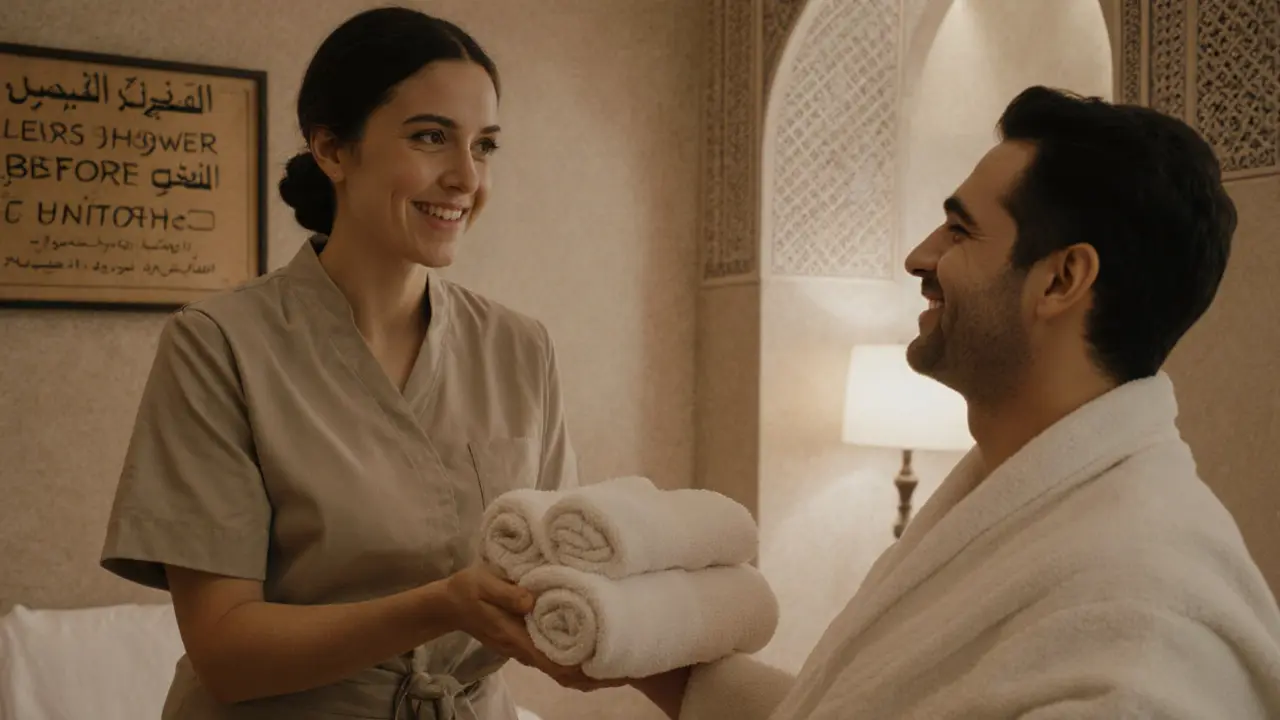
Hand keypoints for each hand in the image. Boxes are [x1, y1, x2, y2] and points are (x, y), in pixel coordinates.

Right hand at [441, 565, 625, 692]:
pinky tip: (592, 648)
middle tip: (627, 670)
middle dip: (595, 676)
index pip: (556, 666)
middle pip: (565, 673)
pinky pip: (554, 656)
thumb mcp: (482, 584)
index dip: (585, 673)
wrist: (448, 604)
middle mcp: (524, 649)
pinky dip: (575, 659)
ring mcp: (525, 648)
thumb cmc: (466, 591)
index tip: (611, 672)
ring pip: (561, 667)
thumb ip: (506, 592)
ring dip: (588, 669)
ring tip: (618, 660)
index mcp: (517, 638)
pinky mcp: (525, 640)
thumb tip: (532, 600)